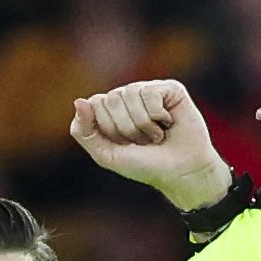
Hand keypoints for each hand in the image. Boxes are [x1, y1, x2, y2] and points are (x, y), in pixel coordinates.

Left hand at [66, 78, 234, 212]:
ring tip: (156, 134)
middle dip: (127, 127)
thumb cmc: (144, 165)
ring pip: (131, 94)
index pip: (95, 104)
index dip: (109, 128)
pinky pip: (150, 93)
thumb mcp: (106, 155)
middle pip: (112, 99)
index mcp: (109, 110)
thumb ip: (84, 131)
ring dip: (143, 123)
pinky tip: (168, 123)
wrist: (181, 172)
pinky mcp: (170, 88)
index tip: (124, 144)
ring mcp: (149, 91)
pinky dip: (158, 115)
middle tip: (142, 140)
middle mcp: (128, 96)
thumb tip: (79, 101)